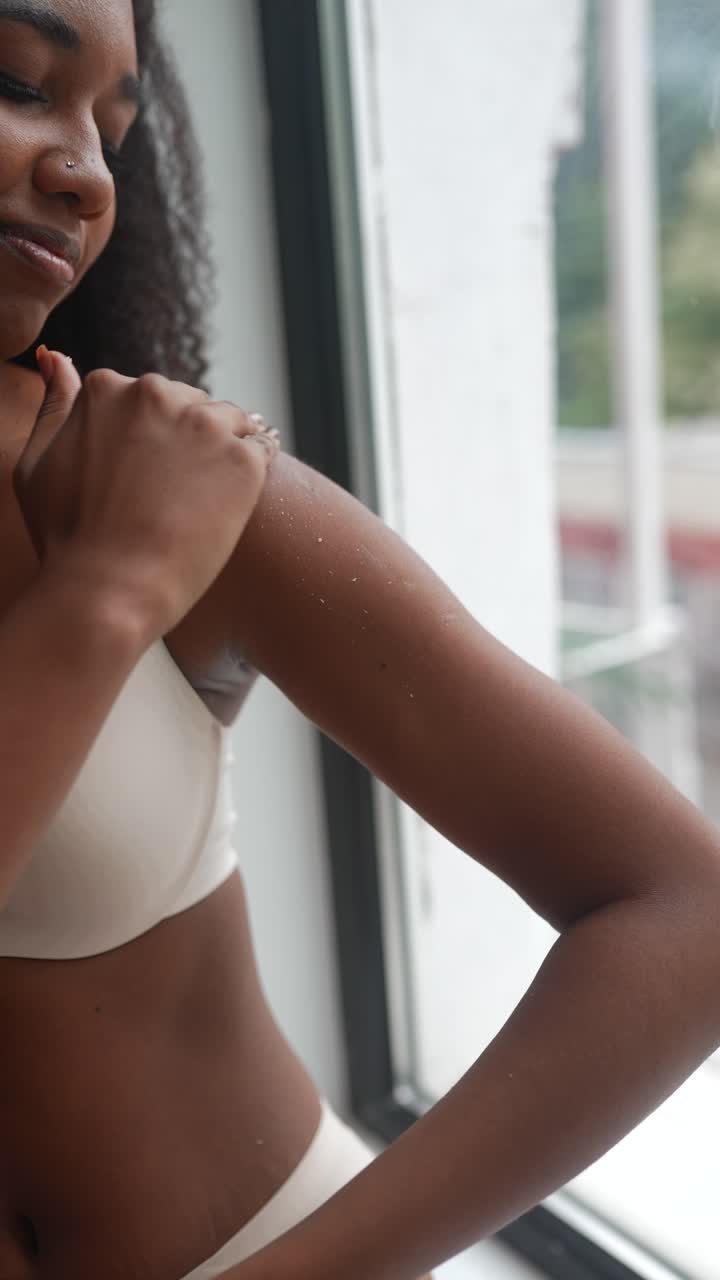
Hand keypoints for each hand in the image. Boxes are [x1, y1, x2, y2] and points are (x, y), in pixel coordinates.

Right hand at [12, 348, 278, 636]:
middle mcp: (157, 394)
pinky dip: (252, 475)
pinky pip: (262, 451)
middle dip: (189, 440)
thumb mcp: (36, 464)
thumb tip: (58, 360)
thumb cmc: (67, 538)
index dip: (150, 438)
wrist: (111, 588)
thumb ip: (54, 407)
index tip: (146, 476)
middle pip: (191, 403)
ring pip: (231, 421)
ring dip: (224, 452)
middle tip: (176, 496)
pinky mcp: (243, 459)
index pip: (147, 397)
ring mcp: (204, 424)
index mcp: (106, 388)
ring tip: (206, 500)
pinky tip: (233, 503)